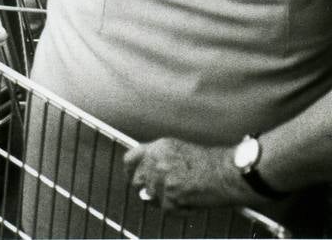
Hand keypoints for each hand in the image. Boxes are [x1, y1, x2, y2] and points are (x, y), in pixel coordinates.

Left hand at [125, 138, 260, 210]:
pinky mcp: (171, 196)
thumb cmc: (213, 163)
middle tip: (163, 194)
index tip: (134, 179)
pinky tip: (193, 203)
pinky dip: (180, 211)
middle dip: (148, 190)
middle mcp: (156, 161)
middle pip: (137, 182)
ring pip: (151, 198)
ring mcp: (162, 179)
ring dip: (165, 201)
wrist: (230, 173)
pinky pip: (167, 210)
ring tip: (184, 197)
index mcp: (158, 148)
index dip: (131, 172)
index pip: (130, 159)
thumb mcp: (180, 150)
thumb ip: (160, 160)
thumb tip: (148, 175)